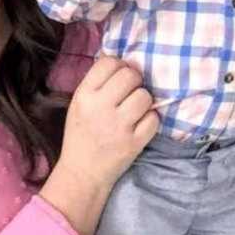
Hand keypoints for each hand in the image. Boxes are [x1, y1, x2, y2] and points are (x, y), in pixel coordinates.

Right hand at [57, 57, 158, 190]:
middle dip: (135, 82)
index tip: (119, 79)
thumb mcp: (80, 104)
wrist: (83, 173)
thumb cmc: (82, 134)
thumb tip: (122, 61)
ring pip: (145, 96)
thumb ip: (97, 83)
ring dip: (143, 101)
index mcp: (84, 94)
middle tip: (130, 94)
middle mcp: (100, 107)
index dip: (119, 66)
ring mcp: (118, 126)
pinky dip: (150, 121)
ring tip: (134, 111)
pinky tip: (140, 125)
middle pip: (131, 75)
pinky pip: (154, 119)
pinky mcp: (134, 142)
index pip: (109, 62)